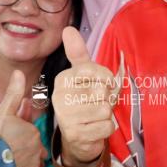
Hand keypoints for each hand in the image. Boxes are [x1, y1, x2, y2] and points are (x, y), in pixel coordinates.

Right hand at [0, 69, 46, 166]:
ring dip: (21, 160)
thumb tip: (19, 72)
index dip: (16, 130)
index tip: (4, 133)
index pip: (27, 130)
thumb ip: (13, 94)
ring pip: (29, 161)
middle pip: (29, 146)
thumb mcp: (2, 112)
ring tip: (3, 160)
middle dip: (19, 145)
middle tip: (1, 147)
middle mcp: (37, 149)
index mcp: (32, 131)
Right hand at [52, 26, 119, 166]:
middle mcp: (60, 96)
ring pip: (104, 108)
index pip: (94, 70)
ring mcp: (65, 117)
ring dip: (107, 114)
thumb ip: (78, 52)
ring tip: (96, 116)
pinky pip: (106, 126)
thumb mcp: (84, 75)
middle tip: (97, 103)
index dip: (107, 78)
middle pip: (101, 90)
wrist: (78, 137)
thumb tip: (68, 29)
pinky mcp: (75, 135)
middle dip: (107, 98)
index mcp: (63, 78)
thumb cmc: (85, 100)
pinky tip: (95, 128)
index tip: (105, 84)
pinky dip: (107, 128)